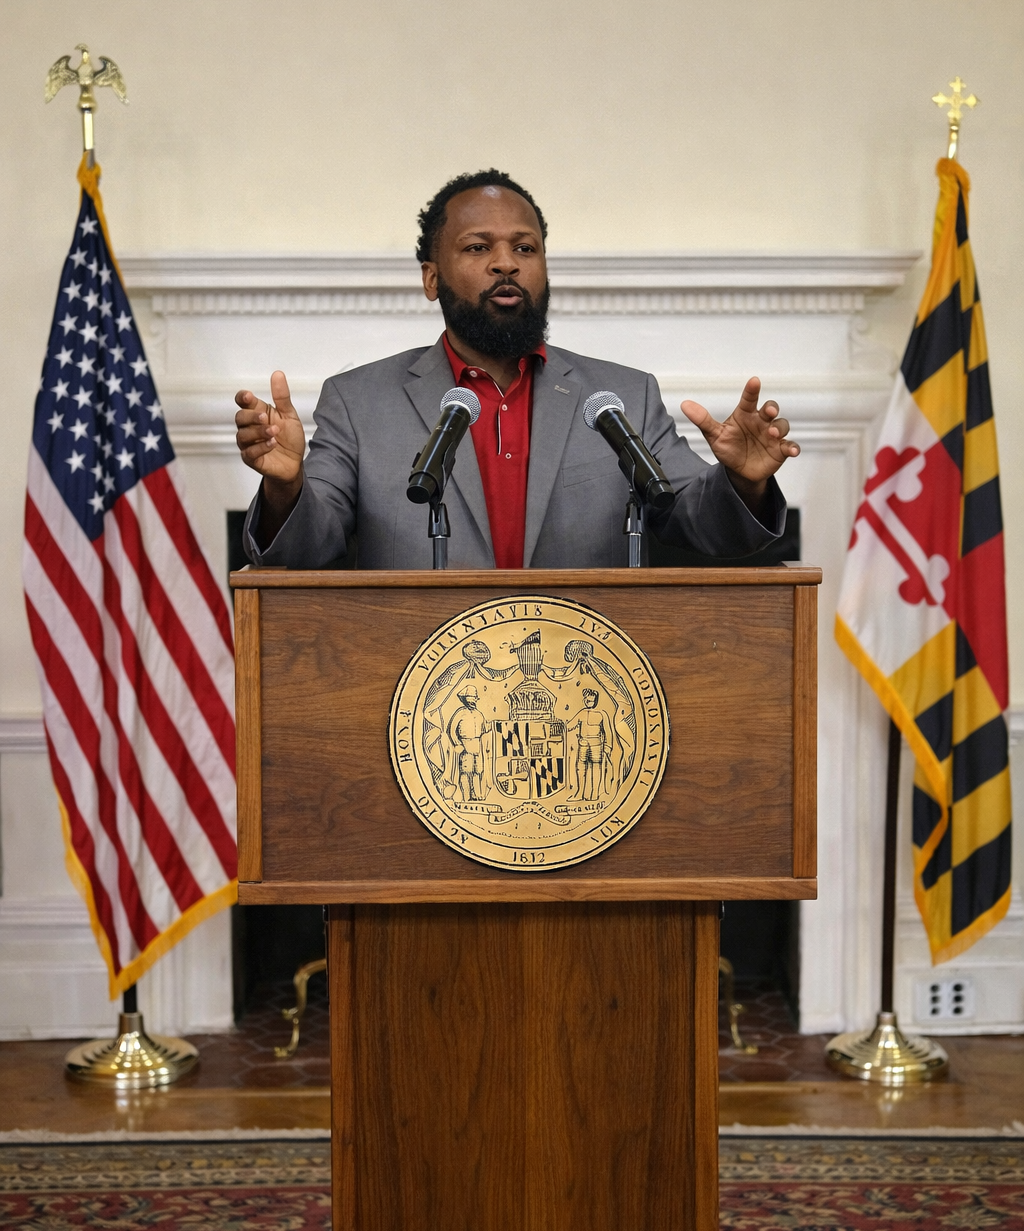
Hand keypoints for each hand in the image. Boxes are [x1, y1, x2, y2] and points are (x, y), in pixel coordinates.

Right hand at [234, 370, 305, 488]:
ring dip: (259, 432)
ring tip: (274, 432)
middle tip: (265, 418)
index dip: (242, 398)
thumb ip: (282, 397)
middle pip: (239, 417)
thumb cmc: (289, 439)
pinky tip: (272, 444)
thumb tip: (278, 374)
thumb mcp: (289, 415)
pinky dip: (260, 447)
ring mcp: (249, 443)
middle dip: (251, 416)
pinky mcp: (251, 458)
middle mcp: (250, 427)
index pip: (242, 402)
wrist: (295, 463)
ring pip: (243, 435)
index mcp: (257, 413)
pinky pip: (249, 452)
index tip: (248, 397)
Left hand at [680, 378, 798, 493]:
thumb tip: (685, 405)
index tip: (754, 381)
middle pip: (770, 409)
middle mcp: (761, 422)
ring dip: (780, 427)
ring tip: (773, 434)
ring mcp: (772, 435)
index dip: (752, 390)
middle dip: (771, 407)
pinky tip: (791, 450)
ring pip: (782, 425)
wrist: (738, 472)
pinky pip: (790, 445)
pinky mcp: (780, 449)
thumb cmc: (728, 449)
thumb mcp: (714, 435)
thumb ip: (702, 420)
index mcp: (745, 415)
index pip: (749, 399)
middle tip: (769, 411)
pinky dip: (793, 447)